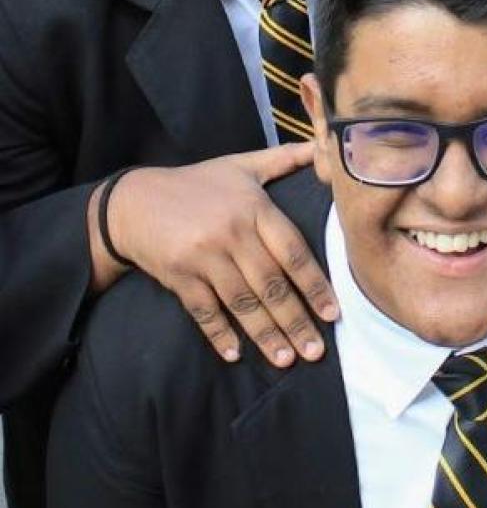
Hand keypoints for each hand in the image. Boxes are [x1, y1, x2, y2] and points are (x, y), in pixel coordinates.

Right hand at [92, 145, 338, 366]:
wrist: (132, 201)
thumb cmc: (196, 184)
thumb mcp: (240, 166)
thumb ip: (284, 159)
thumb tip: (325, 147)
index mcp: (253, 208)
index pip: (293, 252)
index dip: (315, 285)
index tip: (333, 314)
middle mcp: (231, 233)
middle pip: (271, 284)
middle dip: (295, 321)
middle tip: (316, 352)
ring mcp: (203, 256)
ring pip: (242, 302)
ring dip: (266, 335)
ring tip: (287, 360)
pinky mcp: (178, 276)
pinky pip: (203, 310)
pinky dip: (218, 334)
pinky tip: (234, 355)